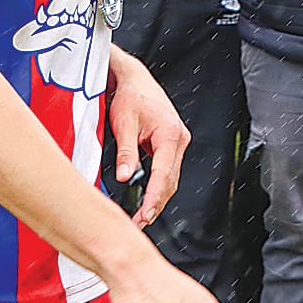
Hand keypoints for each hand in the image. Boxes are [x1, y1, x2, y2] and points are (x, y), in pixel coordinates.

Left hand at [107, 46, 189, 227]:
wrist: (134, 79)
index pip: (164, 173)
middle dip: (156, 203)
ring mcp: (177, 142)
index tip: (146, 215)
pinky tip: (148, 200)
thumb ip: (126, 152)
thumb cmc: (130, 96)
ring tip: (142, 217)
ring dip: (158, 198)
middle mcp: (179, 139)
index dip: (155, 197)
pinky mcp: (171, 144)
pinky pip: (167, 170)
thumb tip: (124, 177)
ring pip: (170, 178)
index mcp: (170, 134)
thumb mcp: (123, 123)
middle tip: (139, 223)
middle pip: (171, 180)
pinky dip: (158, 186)